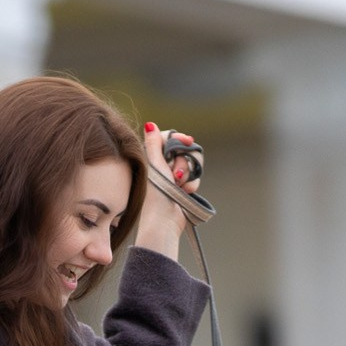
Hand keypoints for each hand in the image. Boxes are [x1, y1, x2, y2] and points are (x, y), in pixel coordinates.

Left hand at [131, 121, 198, 258]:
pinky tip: (185, 192)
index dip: (180, 138)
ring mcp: (174, 176)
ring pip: (192, 163)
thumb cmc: (156, 195)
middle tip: (176, 175)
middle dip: (183, 162)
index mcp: (153, 157)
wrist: (165, 220)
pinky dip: (192, 184)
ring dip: (188, 174)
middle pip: (184, 149)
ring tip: (180, 186)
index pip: (170, 137)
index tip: (187, 141)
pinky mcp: (184, 186)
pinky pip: (195, 177)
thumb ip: (154, 144)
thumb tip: (149, 124)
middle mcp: (163, 164)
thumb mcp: (155, 166)